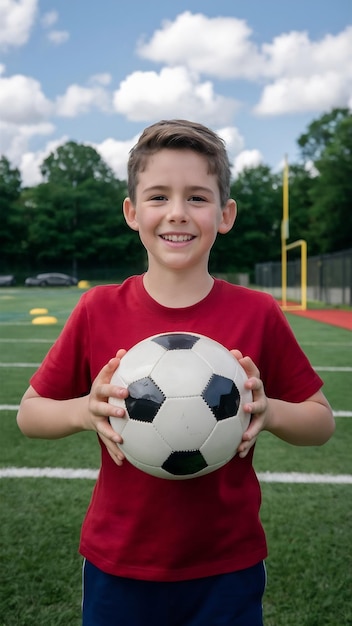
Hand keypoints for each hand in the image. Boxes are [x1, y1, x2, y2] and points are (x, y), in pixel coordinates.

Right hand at [88, 349, 128, 465]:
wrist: (81, 412)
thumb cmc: (100, 391)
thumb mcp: (102, 378)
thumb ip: (112, 366)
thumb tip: (123, 350)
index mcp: (97, 393)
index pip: (104, 386)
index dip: (113, 385)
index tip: (126, 389)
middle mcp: (95, 407)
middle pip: (102, 408)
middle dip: (111, 409)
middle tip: (123, 411)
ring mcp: (96, 421)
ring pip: (103, 429)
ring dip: (111, 435)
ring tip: (121, 441)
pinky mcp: (101, 433)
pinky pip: (107, 444)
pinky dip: (114, 453)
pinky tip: (123, 461)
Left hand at [231, 350, 269, 457]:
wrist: (270, 412)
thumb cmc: (252, 391)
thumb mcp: (250, 378)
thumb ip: (243, 367)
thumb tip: (234, 351)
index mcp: (257, 390)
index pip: (257, 382)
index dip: (252, 380)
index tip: (245, 381)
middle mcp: (260, 403)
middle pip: (260, 403)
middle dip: (254, 405)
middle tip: (246, 407)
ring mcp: (259, 418)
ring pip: (256, 425)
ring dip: (251, 431)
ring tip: (244, 437)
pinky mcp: (256, 430)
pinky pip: (251, 439)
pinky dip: (245, 447)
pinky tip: (238, 454)